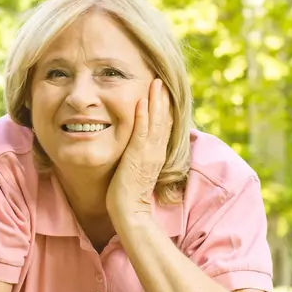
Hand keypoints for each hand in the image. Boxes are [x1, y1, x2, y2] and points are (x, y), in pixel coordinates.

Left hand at [106, 79, 171, 217]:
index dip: (164, 108)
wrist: (129, 212)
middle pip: (163, 120)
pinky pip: (141, 132)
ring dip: (156, 101)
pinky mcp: (137, 157)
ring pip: (156, 122)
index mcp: (156, 154)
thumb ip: (137, 157)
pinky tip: (141, 101)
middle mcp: (156, 151)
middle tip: (161, 80)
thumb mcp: (135, 169)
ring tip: (155, 83)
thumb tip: (133, 149)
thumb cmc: (127, 194)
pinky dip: (142, 116)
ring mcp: (148, 153)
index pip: (163, 127)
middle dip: (162, 99)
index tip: (162, 92)